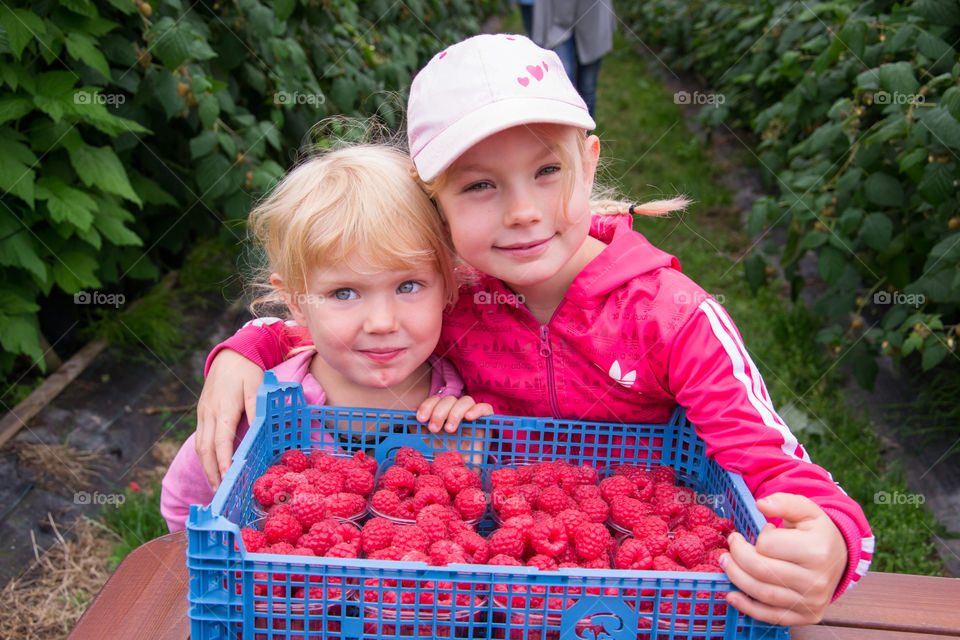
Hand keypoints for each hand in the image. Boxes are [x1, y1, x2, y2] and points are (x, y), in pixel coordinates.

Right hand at [195, 349, 263, 489]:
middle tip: (221, 494)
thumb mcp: (256, 386)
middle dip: (212, 473)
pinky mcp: (201, 413)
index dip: (223, 462)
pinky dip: (205, 456)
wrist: (229, 354)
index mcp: (223, 408)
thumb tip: (259, 431)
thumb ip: (256, 409)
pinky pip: (200, 439)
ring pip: (200, 446)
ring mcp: (202, 414)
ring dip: (207, 468)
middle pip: (206, 449)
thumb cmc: (247, 370)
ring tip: (216, 486)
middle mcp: (208, 414)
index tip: (227, 480)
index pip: (221, 441)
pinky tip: (213, 467)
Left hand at [416, 395, 492, 463]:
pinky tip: (469, 418)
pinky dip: (476, 410)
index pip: (436, 400)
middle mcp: (458, 410)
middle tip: (434, 429)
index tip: (421, 419)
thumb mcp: (431, 442)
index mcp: (444, 412)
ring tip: (450, 429)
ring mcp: (473, 414)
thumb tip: (411, 412)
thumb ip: (420, 428)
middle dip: (439, 412)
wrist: (464, 472)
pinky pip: (485, 408)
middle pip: (449, 399)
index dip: (427, 405)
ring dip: (455, 413)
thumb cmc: (447, 456)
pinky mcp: (487, 420)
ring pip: (465, 401)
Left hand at [720, 493, 847, 625]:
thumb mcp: (805, 510)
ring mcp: (811, 602)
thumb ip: (783, 502)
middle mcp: (816, 581)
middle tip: (728, 549)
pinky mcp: (805, 617)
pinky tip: (731, 595)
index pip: (769, 546)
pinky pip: (771, 616)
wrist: (839, 559)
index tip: (760, 531)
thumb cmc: (816, 532)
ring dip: (736, 578)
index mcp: (816, 551)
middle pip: (761, 571)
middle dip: (736, 558)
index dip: (758, 537)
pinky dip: (747, 608)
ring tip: (726, 564)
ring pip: (762, 593)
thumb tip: (761, 504)